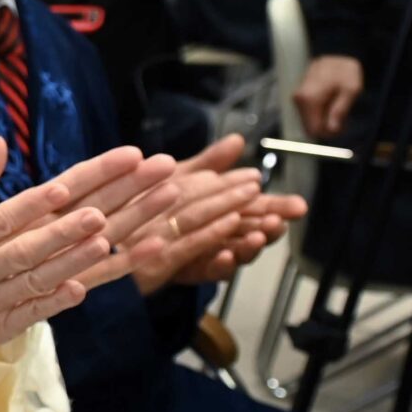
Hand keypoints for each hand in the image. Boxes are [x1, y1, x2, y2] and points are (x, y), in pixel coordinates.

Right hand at [0, 139, 176, 357]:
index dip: (31, 205)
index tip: (62, 188)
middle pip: (23, 249)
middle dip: (61, 232)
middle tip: (98, 215)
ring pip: (34, 280)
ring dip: (69, 262)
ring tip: (102, 245)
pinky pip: (30, 314)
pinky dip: (54, 303)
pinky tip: (81, 289)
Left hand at [115, 135, 305, 293]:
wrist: (113, 226)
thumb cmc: (151, 201)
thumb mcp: (180, 177)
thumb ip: (210, 163)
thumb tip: (238, 141)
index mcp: (223, 211)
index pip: (257, 208)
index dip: (278, 207)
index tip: (297, 206)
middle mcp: (218, 234)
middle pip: (251, 232)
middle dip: (269, 227)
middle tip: (279, 220)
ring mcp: (203, 254)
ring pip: (233, 253)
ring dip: (248, 246)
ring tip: (258, 237)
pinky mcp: (184, 271)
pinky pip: (203, 271)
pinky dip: (216, 264)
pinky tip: (223, 255)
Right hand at [294, 54, 363, 140]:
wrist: (337, 57)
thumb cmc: (346, 72)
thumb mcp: (351, 90)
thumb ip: (340, 110)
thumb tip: (332, 129)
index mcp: (310, 98)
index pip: (313, 129)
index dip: (329, 132)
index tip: (341, 126)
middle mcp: (299, 99)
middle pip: (309, 127)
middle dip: (326, 126)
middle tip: (341, 118)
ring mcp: (296, 97)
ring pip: (308, 121)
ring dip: (323, 119)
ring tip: (336, 107)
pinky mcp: (298, 96)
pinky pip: (307, 113)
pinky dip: (319, 113)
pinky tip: (328, 104)